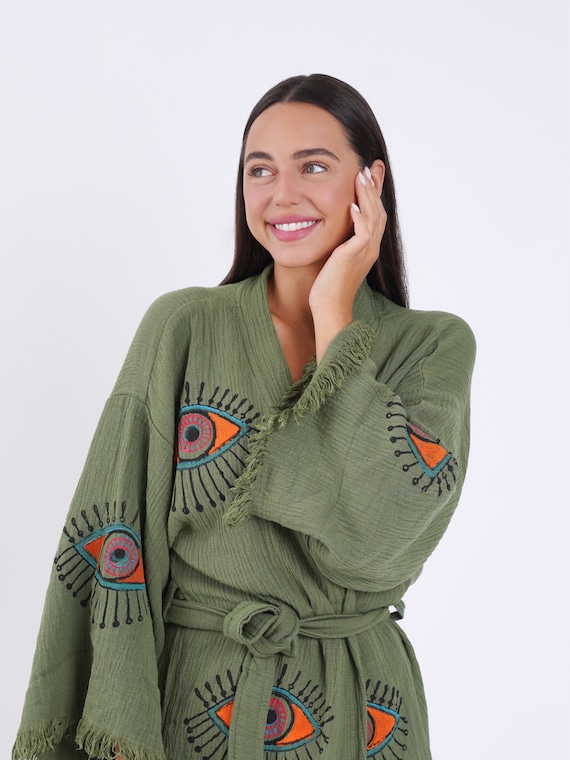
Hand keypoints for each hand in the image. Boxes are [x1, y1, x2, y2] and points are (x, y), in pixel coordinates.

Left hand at [309, 163, 385, 360]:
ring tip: (361, 177)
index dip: (374, 194)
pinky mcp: (354, 257)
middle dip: (374, 188)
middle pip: (379, 211)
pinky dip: (359, 217)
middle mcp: (370, 248)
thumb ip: (339, 241)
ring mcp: (365, 252)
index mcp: (367, 247)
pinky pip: (362, 233)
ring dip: (368, 196)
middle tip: (369, 167)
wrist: (328, 306)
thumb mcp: (335, 257)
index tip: (370, 174)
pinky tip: (353, 204)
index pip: (375, 214)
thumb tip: (334, 229)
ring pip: (373, 218)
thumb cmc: (327, 285)